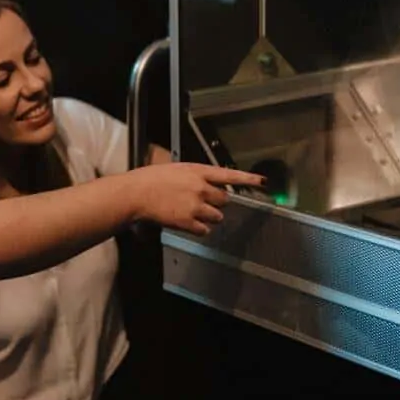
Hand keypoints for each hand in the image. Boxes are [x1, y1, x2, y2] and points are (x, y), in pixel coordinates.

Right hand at [127, 162, 264, 234]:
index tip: (262, 181)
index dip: (247, 178)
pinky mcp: (189, 222)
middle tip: (200, 202)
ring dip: (208, 216)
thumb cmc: (152, 179)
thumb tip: (209, 184)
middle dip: (216, 202)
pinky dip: (199, 228)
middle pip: (224, 200)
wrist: (136, 193)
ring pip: (217, 217)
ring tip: (191, 212)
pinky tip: (187, 222)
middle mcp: (201, 188)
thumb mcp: (178, 169)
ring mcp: (196, 206)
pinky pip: (204, 230)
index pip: (228, 174)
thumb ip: (196, 176)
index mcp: (198, 171)